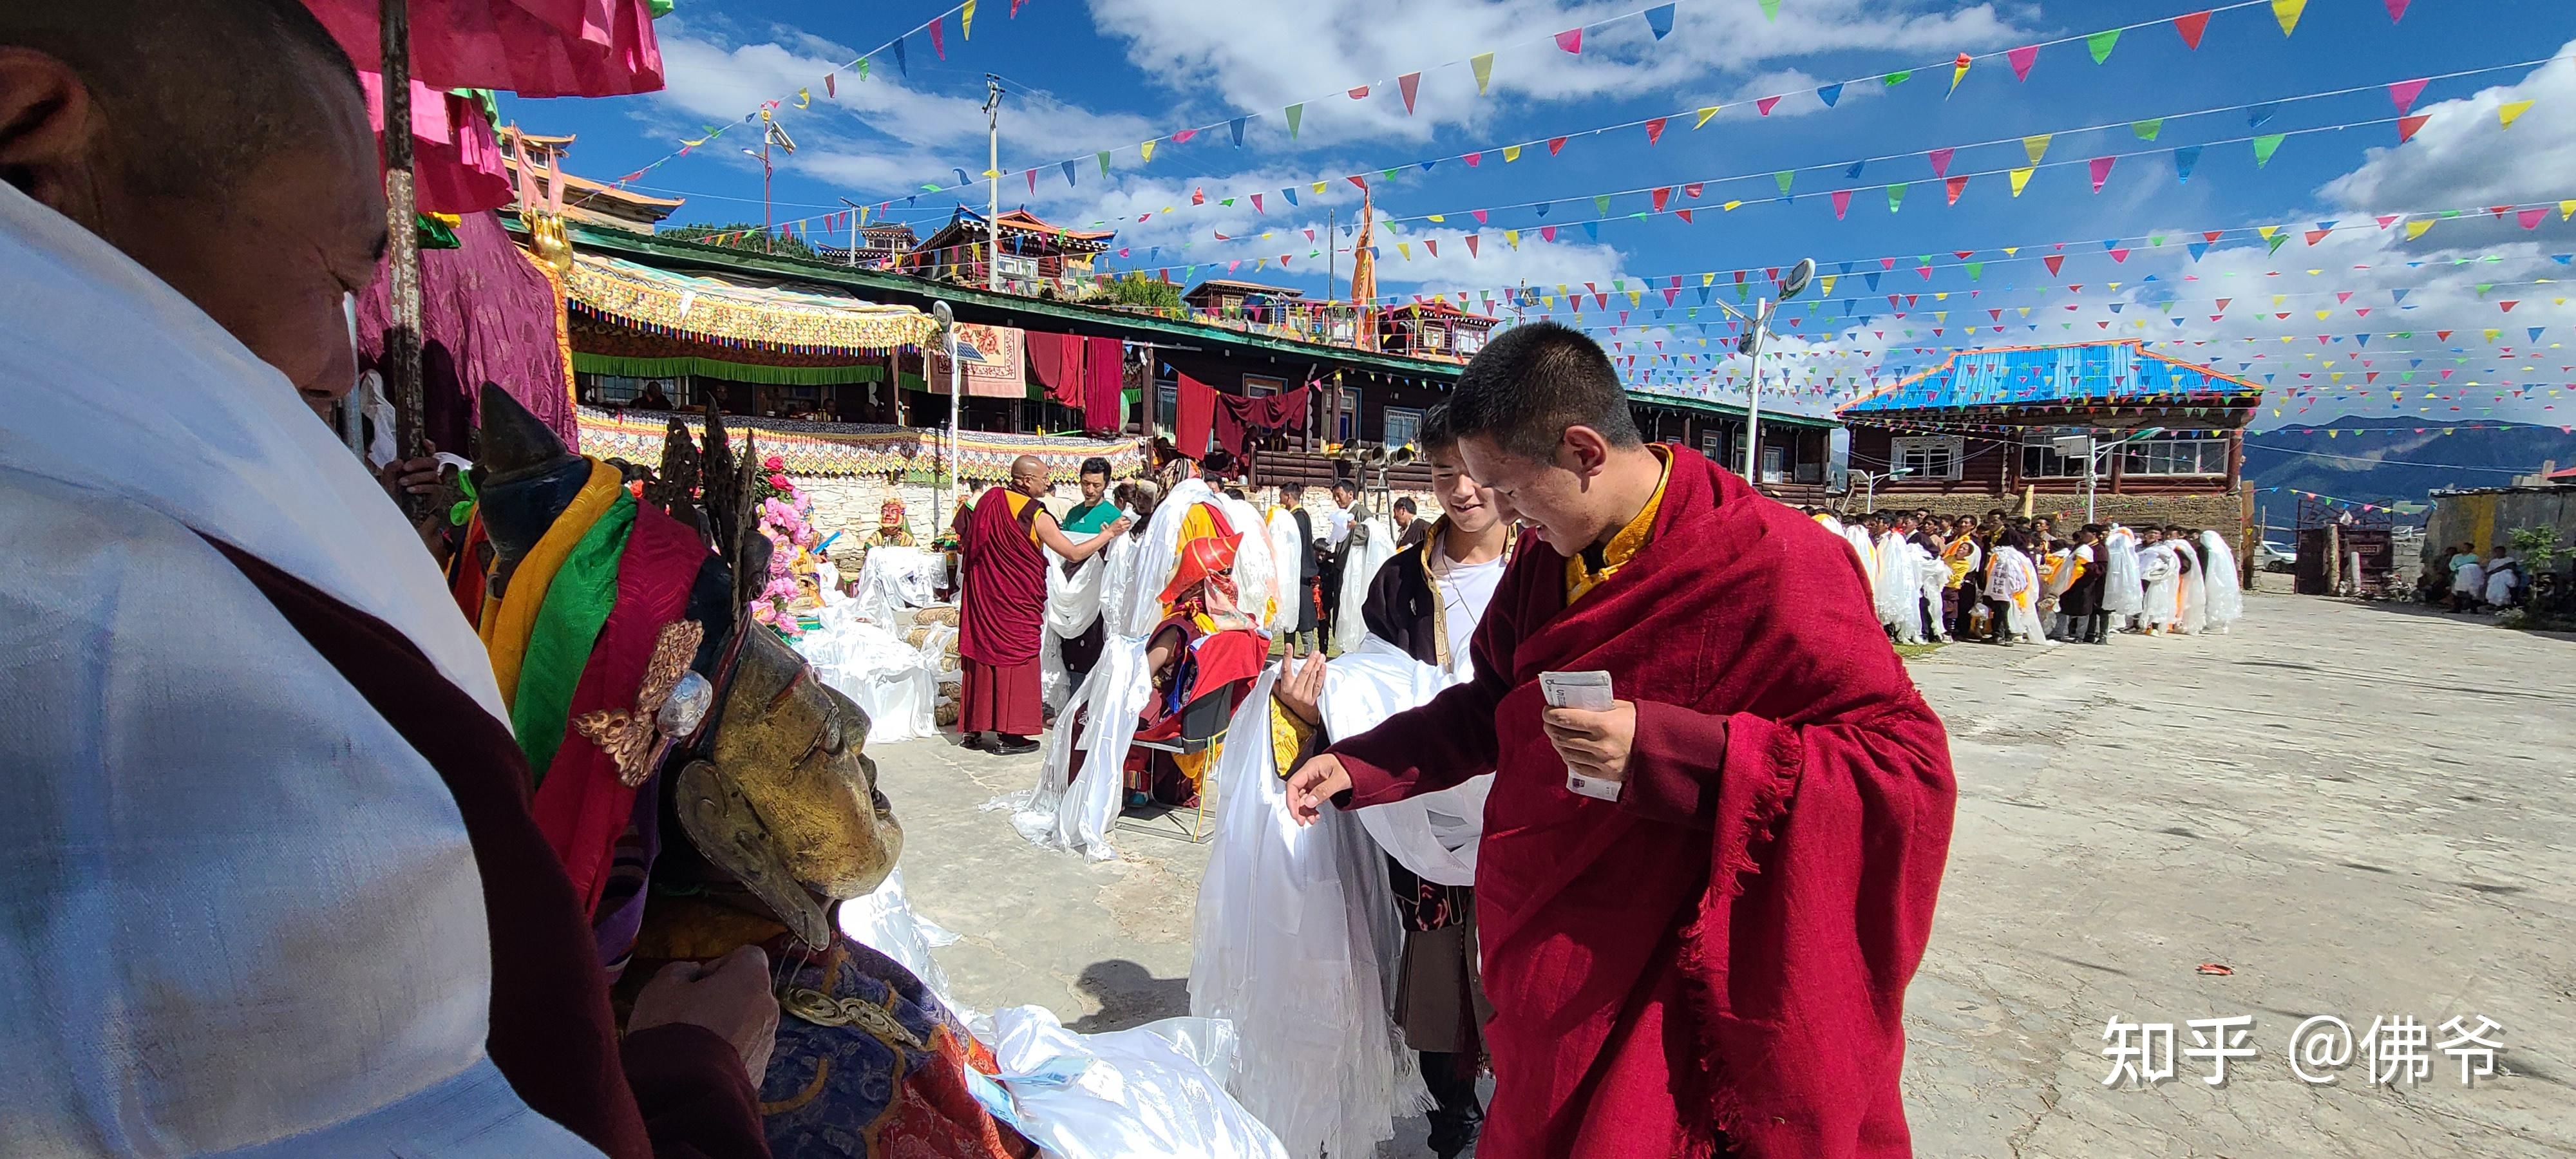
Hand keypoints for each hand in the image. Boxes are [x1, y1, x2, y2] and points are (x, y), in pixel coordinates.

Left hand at [378, 440, 447, 498]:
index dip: (429, 446)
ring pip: (432, 474)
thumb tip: (399, 461)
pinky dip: (421, 487)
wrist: (401, 511)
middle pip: (433, 461)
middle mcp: (429, 472)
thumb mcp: (388, 479)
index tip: (424, 442)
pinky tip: (411, 490)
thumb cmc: (397, 494)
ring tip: (403, 483)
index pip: (429, 452)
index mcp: (419, 465)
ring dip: (416, 477)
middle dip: (419, 462)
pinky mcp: (437, 494)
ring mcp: (435, 482)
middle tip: (406, 467)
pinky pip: (433, 487)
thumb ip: (390, 468)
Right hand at [628, 944, 779, 1085]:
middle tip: (690, 1012)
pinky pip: (744, 1054)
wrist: (681, 1090)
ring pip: (747, 1024)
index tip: (696, 982)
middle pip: (749, 992)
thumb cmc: (672, 1029)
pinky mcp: (760, 1073)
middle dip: (723, 997)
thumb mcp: (662, 987)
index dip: (720, 964)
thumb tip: (690, 972)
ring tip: (692, 1043)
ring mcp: (767, 1043)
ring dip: (726, 1027)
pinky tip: (700, 1064)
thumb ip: (680, 970)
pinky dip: (727, 1054)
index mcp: (752, 979)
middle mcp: (768, 1008)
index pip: (747, 956)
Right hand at [1104, 516, 1132, 536]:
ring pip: (1128, 525)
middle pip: (1128, 521)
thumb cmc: (1111, 527)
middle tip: (1129, 521)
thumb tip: (1123, 518)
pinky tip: (1126, 527)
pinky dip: (1127, 528)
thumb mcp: (1115, 521)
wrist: (1111, 532)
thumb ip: (1119, 520)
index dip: (1126, 518)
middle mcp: (1121, 523)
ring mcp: (1122, 527)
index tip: (1126, 518)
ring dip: (1129, 524)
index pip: (1125, 517)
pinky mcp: (1123, 530)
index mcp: (1118, 520)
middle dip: (1128, 521)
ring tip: (1128, 524)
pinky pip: (1127, 528)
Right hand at [1271, 652, 1325, 725]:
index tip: (1289, 646)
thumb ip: (1278, 681)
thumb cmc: (1289, 703)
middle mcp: (1295, 691)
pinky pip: (1318, 685)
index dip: (1287, 657)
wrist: (1299, 718)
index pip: (1285, 669)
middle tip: (1315, 652)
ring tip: (1320, 656)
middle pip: (1303, 672)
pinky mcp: (1313, 699)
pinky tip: (1323, 667)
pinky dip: (1321, 675)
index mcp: (1285, 687)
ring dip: (1317, 665)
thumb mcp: (1278, 693)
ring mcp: (1305, 695)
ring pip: (1311, 677)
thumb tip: (1276, 670)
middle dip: (1310, 660)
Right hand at [1283, 753, 1351, 826]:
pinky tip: (1315, 814)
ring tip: (1311, 819)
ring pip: (1303, 797)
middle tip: (1302, 821)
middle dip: (1298, 808)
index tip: (1295, 813)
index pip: (1293, 784)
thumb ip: (1323, 791)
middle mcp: (1310, 773)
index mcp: (1311, 767)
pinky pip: (1310, 798)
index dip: (1291, 800)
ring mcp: (1314, 779)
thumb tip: (1309, 802)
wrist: (1361, 763)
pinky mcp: (1318, 785)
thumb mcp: (1339, 779)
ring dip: (1305, 810)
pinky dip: (1311, 807)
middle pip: (1296, 792)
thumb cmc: (1351, 765)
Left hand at [1542, 700, 1637, 782]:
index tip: (1547, 710)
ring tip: (1557, 734)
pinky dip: (1568, 757)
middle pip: (1561, 736)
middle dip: (1551, 727)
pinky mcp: (1604, 774)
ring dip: (1557, 742)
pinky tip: (1567, 749)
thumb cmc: (1639, 723)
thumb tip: (1573, 705)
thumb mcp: (1620, 708)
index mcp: (1603, 724)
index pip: (1565, 719)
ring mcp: (1601, 762)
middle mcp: (1600, 745)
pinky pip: (1577, 766)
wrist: (1661, 749)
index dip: (1550, 714)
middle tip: (1549, 721)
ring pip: (1566, 752)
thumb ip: (1596, 707)